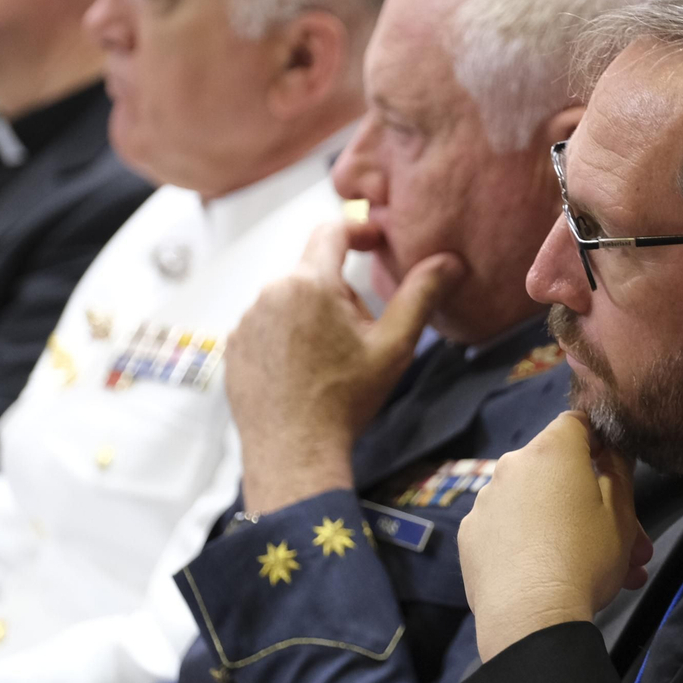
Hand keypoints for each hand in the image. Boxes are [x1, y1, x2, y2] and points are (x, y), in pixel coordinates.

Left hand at [226, 221, 464, 514]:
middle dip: (339, 289)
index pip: (332, 231)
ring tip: (331, 359)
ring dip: (311, 313)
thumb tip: (449, 261)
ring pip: (288, 299)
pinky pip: (266, 325)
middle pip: (312, 270)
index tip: (376, 242)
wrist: (294, 453)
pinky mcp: (233, 346)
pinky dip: (286, 336)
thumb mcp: (394, 346)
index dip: (359, 230)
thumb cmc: (345, 400)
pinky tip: (303, 370)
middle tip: (361, 331)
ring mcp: (246, 321)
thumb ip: (421, 295)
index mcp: (308, 283)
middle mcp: (269, 293)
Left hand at [459, 412, 652, 661]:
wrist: (531, 618)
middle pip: (558, 473)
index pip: (577, 424)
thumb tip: (611, 449)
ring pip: (536, 505)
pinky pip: (507, 529)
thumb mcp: (621, 514)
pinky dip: (527, 543)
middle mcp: (511, 466)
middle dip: (595, 504)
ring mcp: (486, 502)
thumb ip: (619, 469)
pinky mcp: (470, 536)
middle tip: (628, 545)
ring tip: (598, 573)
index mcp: (550, 451)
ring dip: (565, 528)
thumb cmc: (584, 558)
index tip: (614, 472)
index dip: (599, 442)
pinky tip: (548, 574)